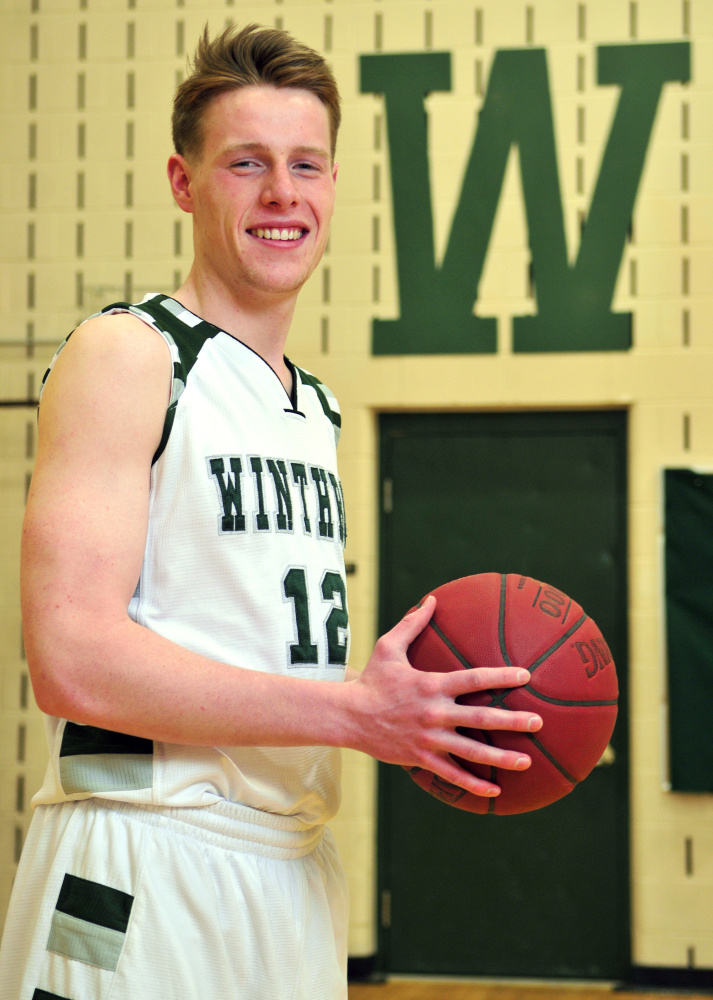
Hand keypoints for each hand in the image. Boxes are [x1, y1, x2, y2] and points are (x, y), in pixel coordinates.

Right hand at [347, 596, 541, 797]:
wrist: (348, 716)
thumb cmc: (371, 680)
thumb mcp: (388, 647)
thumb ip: (413, 624)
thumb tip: (431, 599)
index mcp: (431, 685)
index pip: (474, 679)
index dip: (501, 677)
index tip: (526, 675)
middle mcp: (434, 713)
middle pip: (481, 719)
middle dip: (513, 720)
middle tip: (539, 721)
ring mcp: (429, 739)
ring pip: (472, 752)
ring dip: (501, 758)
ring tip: (527, 761)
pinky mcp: (421, 758)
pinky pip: (451, 774)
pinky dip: (473, 784)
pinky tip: (495, 791)